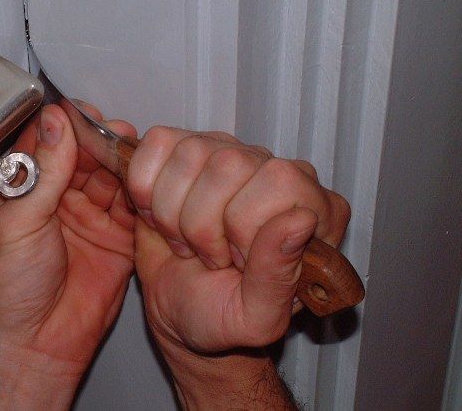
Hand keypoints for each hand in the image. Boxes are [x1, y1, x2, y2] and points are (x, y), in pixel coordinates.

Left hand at [0, 105, 136, 409]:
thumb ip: (42, 173)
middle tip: (117, 133)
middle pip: (86, 155)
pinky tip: (148, 184)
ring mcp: (89, 219)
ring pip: (113, 177)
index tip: (84, 113)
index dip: (66, 125)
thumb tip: (53, 124)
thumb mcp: (17, 224)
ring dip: (125, 165)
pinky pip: (135, 210)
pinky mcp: (117, 241)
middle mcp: (58, 200)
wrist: (34, 346)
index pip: (47, 142)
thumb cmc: (7, 293)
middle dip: (102, 141)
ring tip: (136, 155)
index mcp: (24, 190)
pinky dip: (144, 195)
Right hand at [128, 126, 349, 406]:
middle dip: (202, 223)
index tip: (237, 263)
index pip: (278, 181)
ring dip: (172, 210)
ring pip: (190, 152)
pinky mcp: (185, 149)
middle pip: (229, 163)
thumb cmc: (223, 315)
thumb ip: (279, 275)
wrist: (180, 309)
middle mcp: (277, 171)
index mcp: (316, 209)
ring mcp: (231, 154)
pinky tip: (160, 215)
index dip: (244, 226)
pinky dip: (145, 187)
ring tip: (186, 240)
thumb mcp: (257, 318)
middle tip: (209, 256)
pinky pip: (157, 143)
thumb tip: (300, 219)